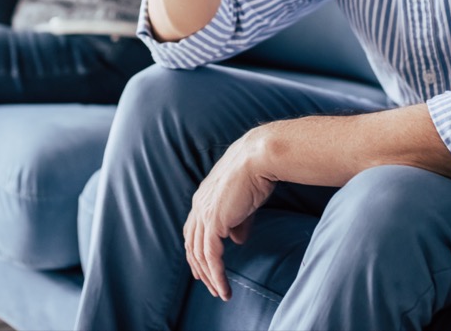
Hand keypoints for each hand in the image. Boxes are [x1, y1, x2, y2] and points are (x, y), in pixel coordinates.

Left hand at [183, 126, 276, 301]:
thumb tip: (237, 240)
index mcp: (202, 199)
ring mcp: (204, 214)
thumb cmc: (256, 174)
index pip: (193, 231)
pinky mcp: (214, 222)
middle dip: (199, 269)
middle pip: (191, 245)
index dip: (196, 251)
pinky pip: (211, 256)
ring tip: (221, 293)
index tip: (203, 269)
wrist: (259, 158)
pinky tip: (224, 288)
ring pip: (199, 254)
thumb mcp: (244, 202)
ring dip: (209, 277)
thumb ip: (238, 222)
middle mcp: (198, 206)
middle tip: (210, 287)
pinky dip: (216, 275)